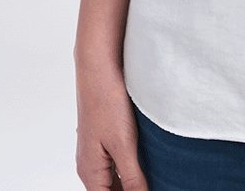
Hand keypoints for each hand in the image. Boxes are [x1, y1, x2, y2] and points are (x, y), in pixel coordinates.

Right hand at [74, 59, 147, 190]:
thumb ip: (132, 177)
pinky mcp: (104, 137)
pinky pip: (116, 162)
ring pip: (115, 178)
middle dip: (131, 190)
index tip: (148, 188)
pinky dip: (130, 167)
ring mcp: (96, 151)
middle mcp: (90, 165)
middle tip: (154, 182)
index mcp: (90, 172)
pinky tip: (148, 161)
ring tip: (154, 176)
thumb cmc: (107, 102)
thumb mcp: (123, 144)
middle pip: (111, 190)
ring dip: (131, 181)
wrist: (99, 67)